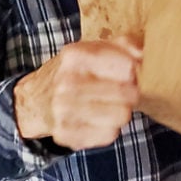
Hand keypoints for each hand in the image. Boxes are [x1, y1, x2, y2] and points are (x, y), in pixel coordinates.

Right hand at [14, 36, 141, 150]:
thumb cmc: (71, 72)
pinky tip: (98, 118)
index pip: (127, 67)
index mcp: (76, 56)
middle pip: (128, 94)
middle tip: (125, 90)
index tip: (133, 73)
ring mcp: (66, 111)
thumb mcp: (91, 49)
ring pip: (122, 116)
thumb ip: (123, 45)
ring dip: (122, 111)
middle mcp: (68, 83)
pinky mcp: (68, 135)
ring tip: (111, 104)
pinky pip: (110, 135)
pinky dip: (109, 128)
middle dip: (132, 92)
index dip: (137, 71)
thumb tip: (146, 54)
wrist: (33, 101)